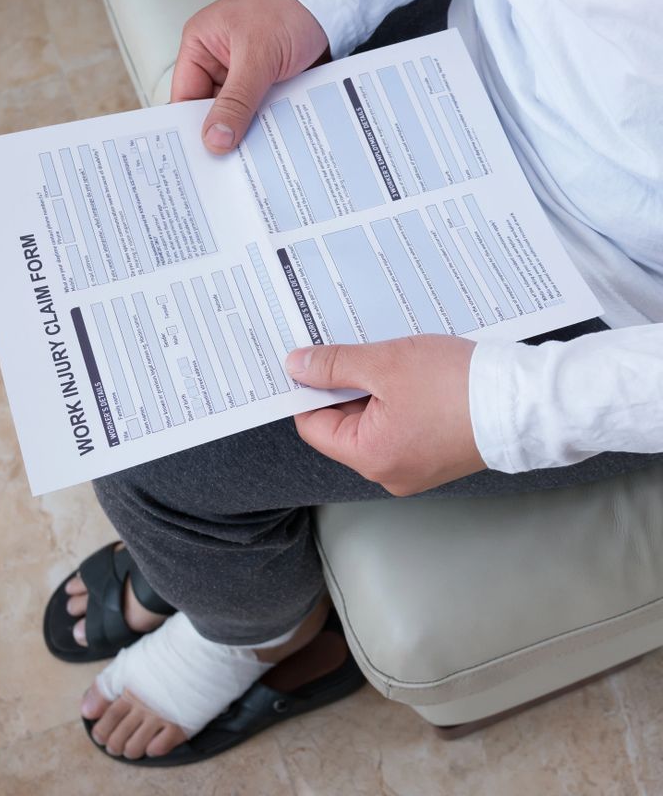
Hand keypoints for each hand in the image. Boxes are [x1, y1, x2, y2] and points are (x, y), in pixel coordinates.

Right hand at [171, 0, 328, 153]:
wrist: (328, 9)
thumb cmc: (290, 8)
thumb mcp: (257, 56)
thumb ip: (236, 101)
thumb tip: (216, 137)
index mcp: (201, 46)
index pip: (185, 97)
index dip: (190, 127)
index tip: (198, 155)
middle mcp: (219, 64)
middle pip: (210, 113)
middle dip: (221, 135)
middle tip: (227, 160)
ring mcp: (243, 79)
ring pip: (236, 120)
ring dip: (245, 135)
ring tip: (251, 152)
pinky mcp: (264, 90)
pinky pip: (258, 118)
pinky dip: (264, 129)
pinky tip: (269, 140)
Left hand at [286, 336, 485, 495]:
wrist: (527, 402)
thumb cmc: (458, 386)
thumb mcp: (386, 364)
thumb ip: (335, 365)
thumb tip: (297, 366)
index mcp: (370, 457)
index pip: (314, 426)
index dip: (308, 391)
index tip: (311, 362)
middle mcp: (389, 472)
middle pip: (344, 426)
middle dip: (345, 387)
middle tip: (356, 353)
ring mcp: (414, 467)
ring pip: (374, 424)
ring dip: (374, 390)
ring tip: (391, 362)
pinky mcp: (436, 456)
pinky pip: (400, 427)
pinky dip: (398, 401)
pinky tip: (412, 376)